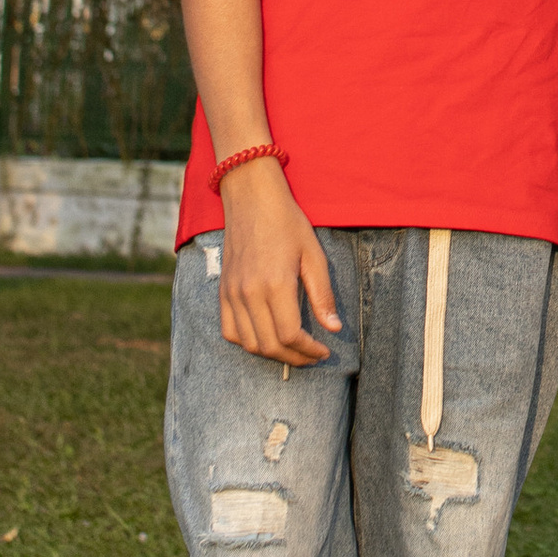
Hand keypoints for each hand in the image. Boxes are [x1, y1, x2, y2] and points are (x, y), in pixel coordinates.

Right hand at [217, 158, 339, 366]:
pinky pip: (230, 330)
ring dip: (272, 354)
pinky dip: (248, 342)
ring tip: (292, 350)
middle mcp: (249, 293)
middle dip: (294, 358)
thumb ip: (322, 295)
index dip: (308, 351)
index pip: (290, 335)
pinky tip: (266, 338)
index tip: (323, 352)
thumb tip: (334, 329)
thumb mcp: (314, 255)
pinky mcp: (222, 291)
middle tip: (312, 356)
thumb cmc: (287, 223)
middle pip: (269, 345)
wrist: (251, 198)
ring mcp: (232, 293)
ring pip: (249, 343)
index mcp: (275, 284)